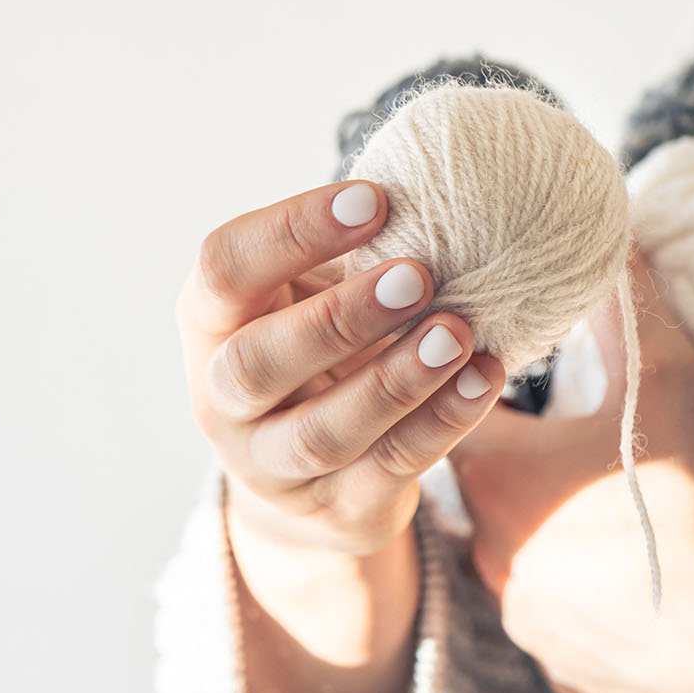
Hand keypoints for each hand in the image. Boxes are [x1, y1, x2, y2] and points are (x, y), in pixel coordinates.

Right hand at [175, 178, 506, 557]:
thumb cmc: (317, 355)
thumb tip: (435, 182)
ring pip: (324, 432)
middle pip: (257, 363)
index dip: (292, 230)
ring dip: (395, 380)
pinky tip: (484, 378)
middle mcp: (222, 401)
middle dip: (339, 318)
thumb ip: (347, 254)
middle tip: (417, 275)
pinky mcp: (337, 510)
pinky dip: (443, 423)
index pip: (224, 269)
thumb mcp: (308, 297)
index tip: (375, 197)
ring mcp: (272, 466)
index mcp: (210, 324)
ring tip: (458, 333)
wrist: (311, 484)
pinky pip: (389, 469)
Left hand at [448, 251, 693, 692]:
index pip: (453, 409)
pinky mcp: (557, 665)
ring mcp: (519, 616)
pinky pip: (548, 614)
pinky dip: (572, 590)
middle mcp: (488, 552)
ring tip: (596, 503)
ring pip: (510, 554)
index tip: (507, 366)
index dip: (478, 381)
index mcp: (497, 478)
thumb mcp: (665, 382)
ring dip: (539, 526)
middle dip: (512, 456)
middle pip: (479, 485)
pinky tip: (618, 573)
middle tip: (560, 432)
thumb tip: (613, 237)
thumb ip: (627, 305)